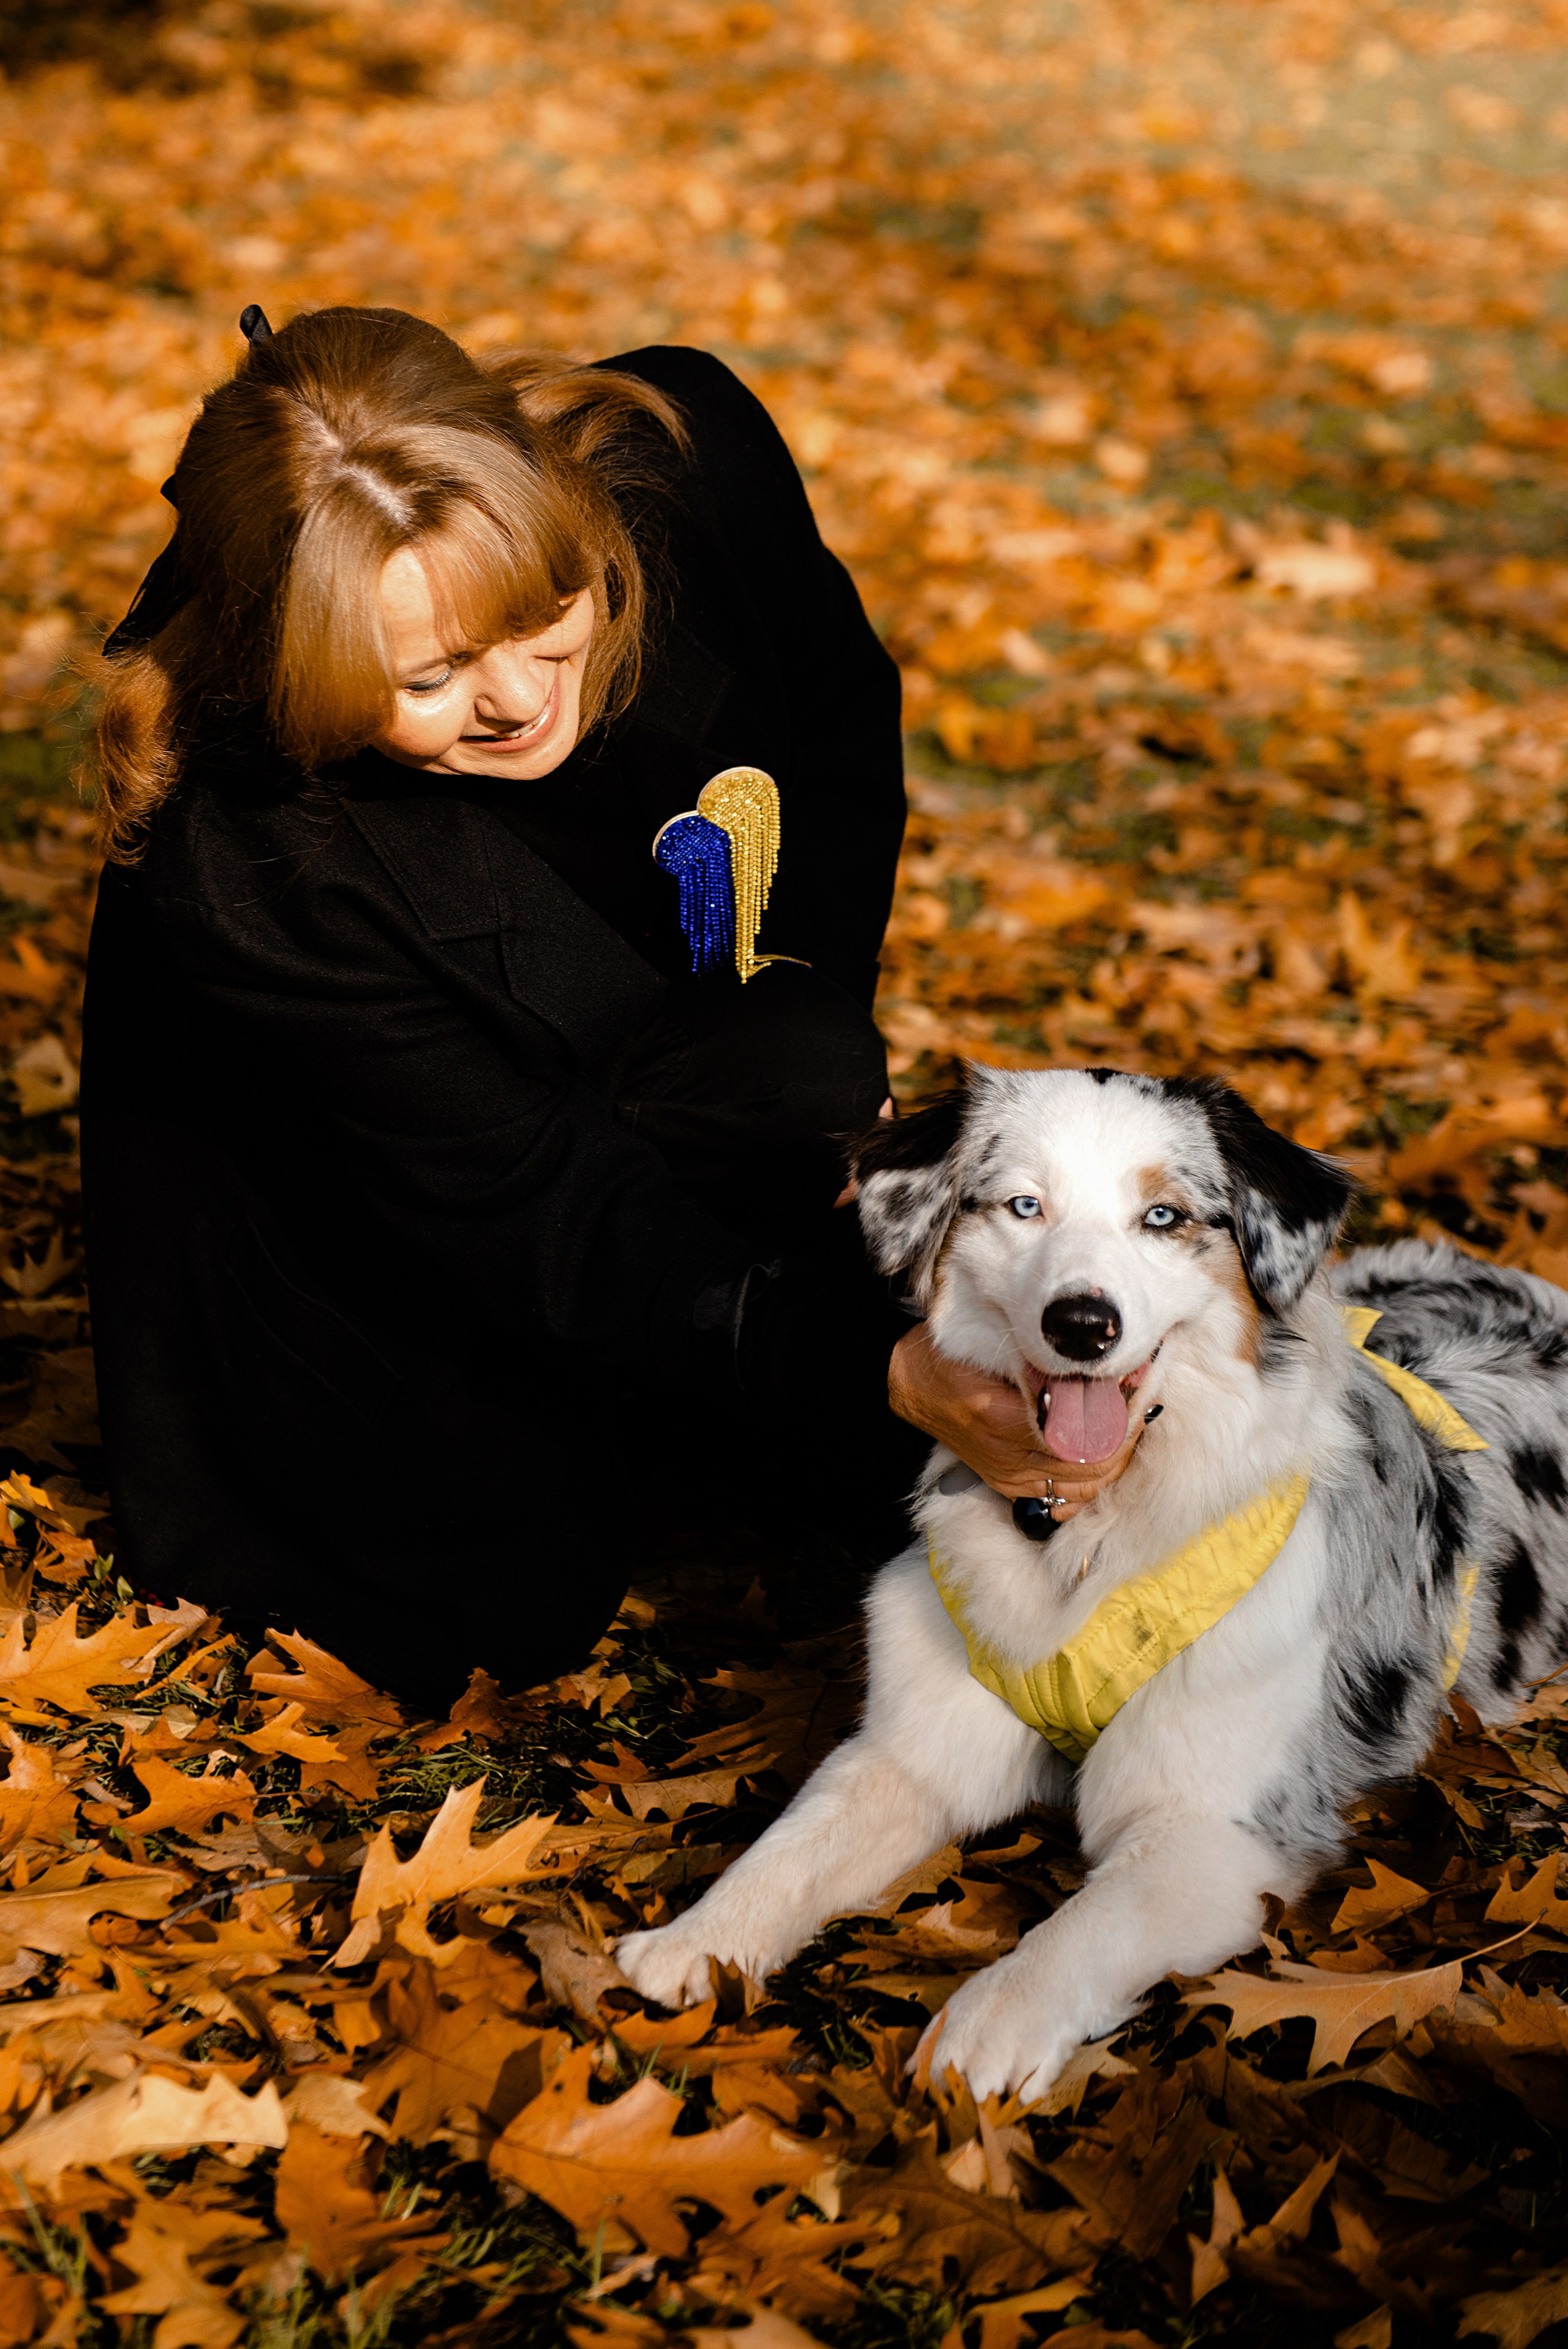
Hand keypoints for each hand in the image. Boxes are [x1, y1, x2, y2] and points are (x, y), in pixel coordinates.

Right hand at [887, 1321, 1147, 1515]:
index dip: (1116, 1411)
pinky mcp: (1009, 1484)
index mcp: (996, 1417)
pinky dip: (1093, 1477)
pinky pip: (1064, 1495)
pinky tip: (1105, 1450)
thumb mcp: (987, 1342)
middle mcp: (1004, 1455)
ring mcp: (1007, 1475)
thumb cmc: (948, 1356)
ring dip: (1115, 1455)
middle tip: (1143, 1397)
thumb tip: (1096, 1360)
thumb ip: (1037, 1357)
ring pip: (1083, 1484)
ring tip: (1130, 1420)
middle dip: (1125, 1432)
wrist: (913, 1387)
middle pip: (1089, 1464)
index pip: (1077, 1432)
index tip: (1137, 1381)